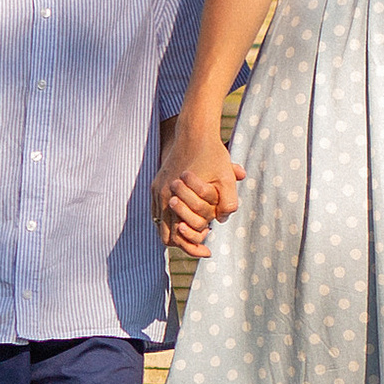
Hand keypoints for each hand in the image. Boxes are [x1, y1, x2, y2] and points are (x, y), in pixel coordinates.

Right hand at [152, 118, 241, 255]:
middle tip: (204, 242)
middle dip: (184, 242)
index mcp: (175, 198)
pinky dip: (170, 218)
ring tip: (197, 229)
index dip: (192, 248)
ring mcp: (156, 190)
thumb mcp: (226, 178)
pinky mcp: (156, 184)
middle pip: (165, 236)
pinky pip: (158, 211)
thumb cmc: (213, 154)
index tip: (208, 251)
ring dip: (176, 230)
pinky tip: (188, 216)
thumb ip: (228, 202)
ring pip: (159, 224)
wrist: (194, 131)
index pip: (177, 238)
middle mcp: (161, 197)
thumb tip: (221, 222)